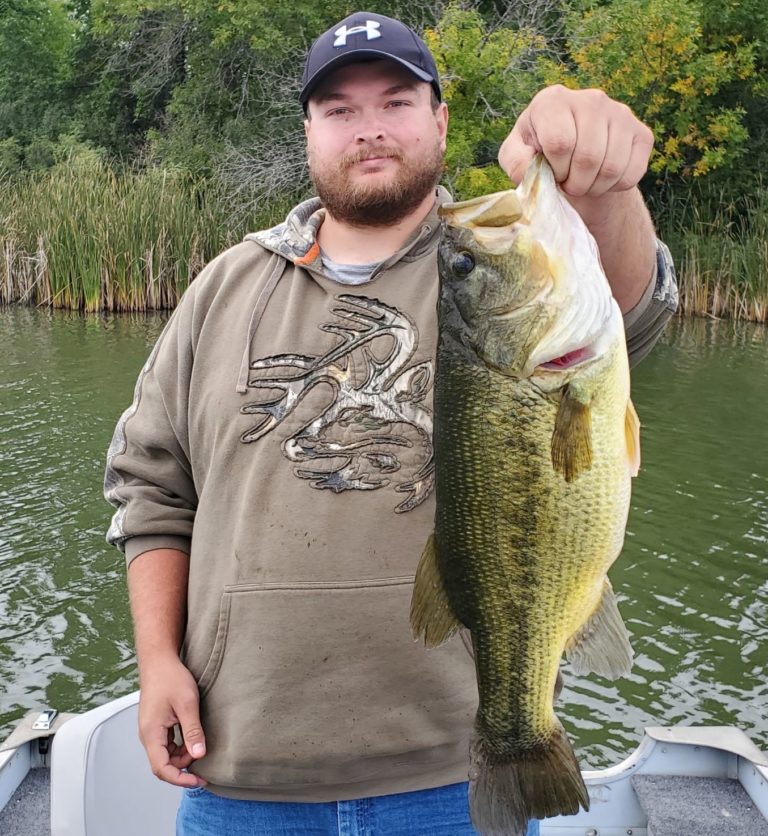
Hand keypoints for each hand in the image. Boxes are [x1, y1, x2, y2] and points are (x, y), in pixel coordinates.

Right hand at [138, 655, 207, 787]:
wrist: (159, 660)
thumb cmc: (171, 678)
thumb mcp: (187, 704)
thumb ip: (192, 731)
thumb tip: (198, 755)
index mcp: (151, 733)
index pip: (161, 769)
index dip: (180, 779)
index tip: (198, 781)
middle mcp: (147, 735)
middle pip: (163, 764)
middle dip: (183, 767)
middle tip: (204, 760)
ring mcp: (151, 730)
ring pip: (166, 754)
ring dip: (182, 756)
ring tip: (200, 745)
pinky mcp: (156, 724)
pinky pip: (167, 744)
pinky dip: (180, 746)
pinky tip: (192, 738)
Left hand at [498, 85, 653, 199]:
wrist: (575, 159)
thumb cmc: (540, 155)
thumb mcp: (516, 156)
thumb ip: (516, 161)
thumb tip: (531, 167)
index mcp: (553, 100)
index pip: (560, 143)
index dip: (555, 169)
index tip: (551, 172)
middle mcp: (591, 99)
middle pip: (588, 158)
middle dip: (574, 183)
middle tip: (567, 183)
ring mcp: (621, 113)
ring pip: (611, 169)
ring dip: (593, 188)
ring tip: (583, 181)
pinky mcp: (642, 133)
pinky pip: (630, 174)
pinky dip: (614, 188)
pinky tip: (601, 178)